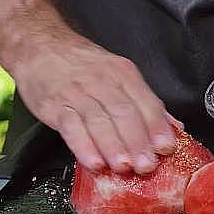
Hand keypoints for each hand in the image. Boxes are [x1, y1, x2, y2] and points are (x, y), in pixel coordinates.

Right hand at [12, 29, 178, 173]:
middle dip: (137, 142)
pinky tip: (94, 162)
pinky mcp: (56, 106)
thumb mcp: (118, 73)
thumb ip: (145, 102)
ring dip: (114, 147)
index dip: (157, 128)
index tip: (166, 149)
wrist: (41, 46)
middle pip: (124, 113)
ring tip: (123, 167)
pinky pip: (72, 127)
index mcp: (123, 74)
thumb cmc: (81, 65)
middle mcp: (102, 82)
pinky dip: (84, 147)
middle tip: (146, 165)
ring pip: (99, 121)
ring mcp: (78, 93)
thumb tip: (172, 127)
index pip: (146, 102)